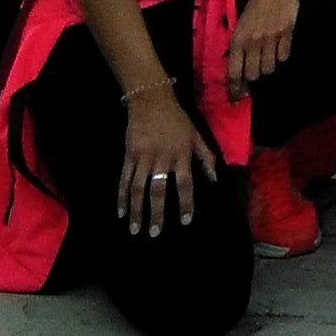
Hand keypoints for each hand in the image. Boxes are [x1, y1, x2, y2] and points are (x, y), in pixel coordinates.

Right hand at [116, 84, 216, 236]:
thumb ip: (207, 157)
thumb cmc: (178, 121)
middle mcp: (162, 159)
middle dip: (156, 213)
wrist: (152, 102)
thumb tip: (215, 179)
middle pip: (158, 191)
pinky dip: (121, 197)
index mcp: (181, 155)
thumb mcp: (197, 136)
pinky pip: (124, 180)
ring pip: (138, 189)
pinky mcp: (129, 156)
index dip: (186, 203)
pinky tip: (120, 212)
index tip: (185, 221)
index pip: (185, 184)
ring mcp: (143, 158)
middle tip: (154, 233)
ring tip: (135, 229)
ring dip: (136, 210)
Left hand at [224, 0, 298, 99]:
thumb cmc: (254, 6)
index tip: (236, 101)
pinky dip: (281, 54)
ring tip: (268, 53)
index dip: (235, 90)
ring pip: (269, 68)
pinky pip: (284, 56)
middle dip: (254, 76)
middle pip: (253, 75)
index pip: (234, 73)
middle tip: (256, 69)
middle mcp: (252, 42)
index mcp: (237, 40)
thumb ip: (239, 47)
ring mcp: (270, 38)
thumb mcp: (240, 26)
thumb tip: (239, 72)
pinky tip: (279, 44)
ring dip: (268, 65)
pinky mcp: (286, 33)